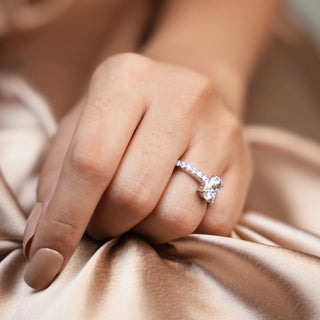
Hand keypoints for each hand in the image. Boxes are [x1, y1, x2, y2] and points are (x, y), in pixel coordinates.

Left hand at [23, 53, 251, 289]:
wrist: (185, 95)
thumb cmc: (125, 115)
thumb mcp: (82, 126)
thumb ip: (58, 177)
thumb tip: (43, 238)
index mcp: (126, 79)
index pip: (91, 161)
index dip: (64, 220)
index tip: (46, 262)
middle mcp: (179, 97)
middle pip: (133, 195)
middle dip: (108, 225)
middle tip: (104, 220)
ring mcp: (219, 129)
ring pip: (175, 217)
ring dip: (145, 232)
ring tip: (138, 215)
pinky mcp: (243, 161)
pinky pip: (212, 225)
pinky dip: (183, 233)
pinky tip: (170, 210)